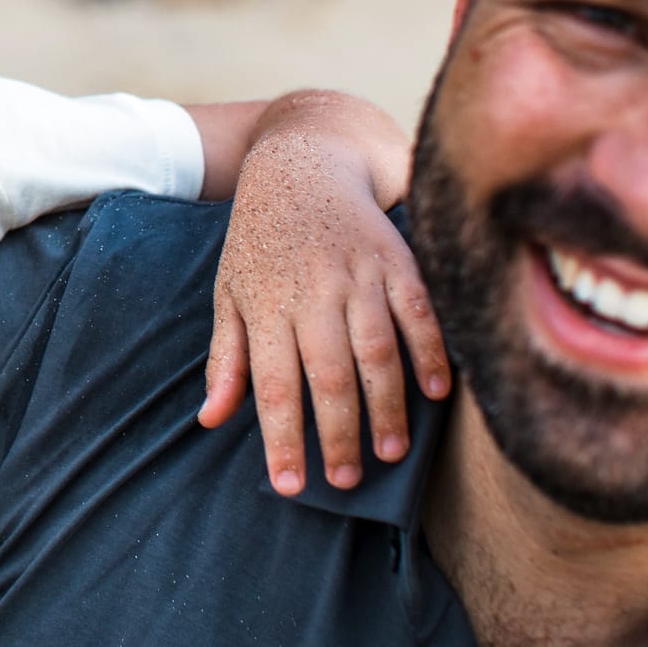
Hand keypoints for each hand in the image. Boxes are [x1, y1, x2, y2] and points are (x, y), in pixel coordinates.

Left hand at [197, 93, 450, 494]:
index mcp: (267, 303)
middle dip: (338, 434)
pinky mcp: (397, 258)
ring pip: (376, 350)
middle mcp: (313, 290)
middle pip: (329, 376)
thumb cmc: (260, 240)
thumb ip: (227, 357)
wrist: (302, 162)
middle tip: (346, 480)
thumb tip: (211, 420)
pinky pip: (419, 312)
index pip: (275, 385)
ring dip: (387, 406)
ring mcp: (358, 273)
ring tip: (390, 452)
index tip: (290, 485)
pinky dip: (431, 352)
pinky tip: (435, 393)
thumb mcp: (230, 293)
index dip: (283, 439)